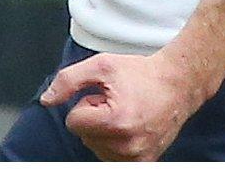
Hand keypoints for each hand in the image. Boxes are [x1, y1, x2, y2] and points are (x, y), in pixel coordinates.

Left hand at [39, 51, 212, 161]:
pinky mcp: (144, 163)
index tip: (105, 96)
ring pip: (97, 147)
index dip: (86, 104)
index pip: (74, 122)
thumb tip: (47, 100)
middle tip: (118, 102)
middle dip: (95, 118)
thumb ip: (69, 80)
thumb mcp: (103, 65)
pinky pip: (112, 157)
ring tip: (126, 114)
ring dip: (105, 131)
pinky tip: (130, 128)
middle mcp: (126, 144)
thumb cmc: (141, 74)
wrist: (178, 84)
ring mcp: (136, 157)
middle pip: (84, 136)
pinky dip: (115, 143)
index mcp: (115, 121)